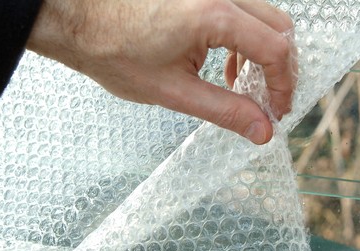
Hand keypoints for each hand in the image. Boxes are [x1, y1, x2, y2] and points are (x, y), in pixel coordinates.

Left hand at [27, 0, 295, 144]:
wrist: (75, 18)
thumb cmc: (113, 50)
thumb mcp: (173, 91)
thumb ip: (225, 111)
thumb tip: (262, 131)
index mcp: (214, 14)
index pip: (275, 49)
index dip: (283, 85)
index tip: (277, 112)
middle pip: (279, 27)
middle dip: (280, 69)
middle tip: (267, 102)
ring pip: (264, 17)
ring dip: (264, 53)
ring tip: (241, 86)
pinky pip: (243, 11)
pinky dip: (246, 39)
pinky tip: (226, 65)